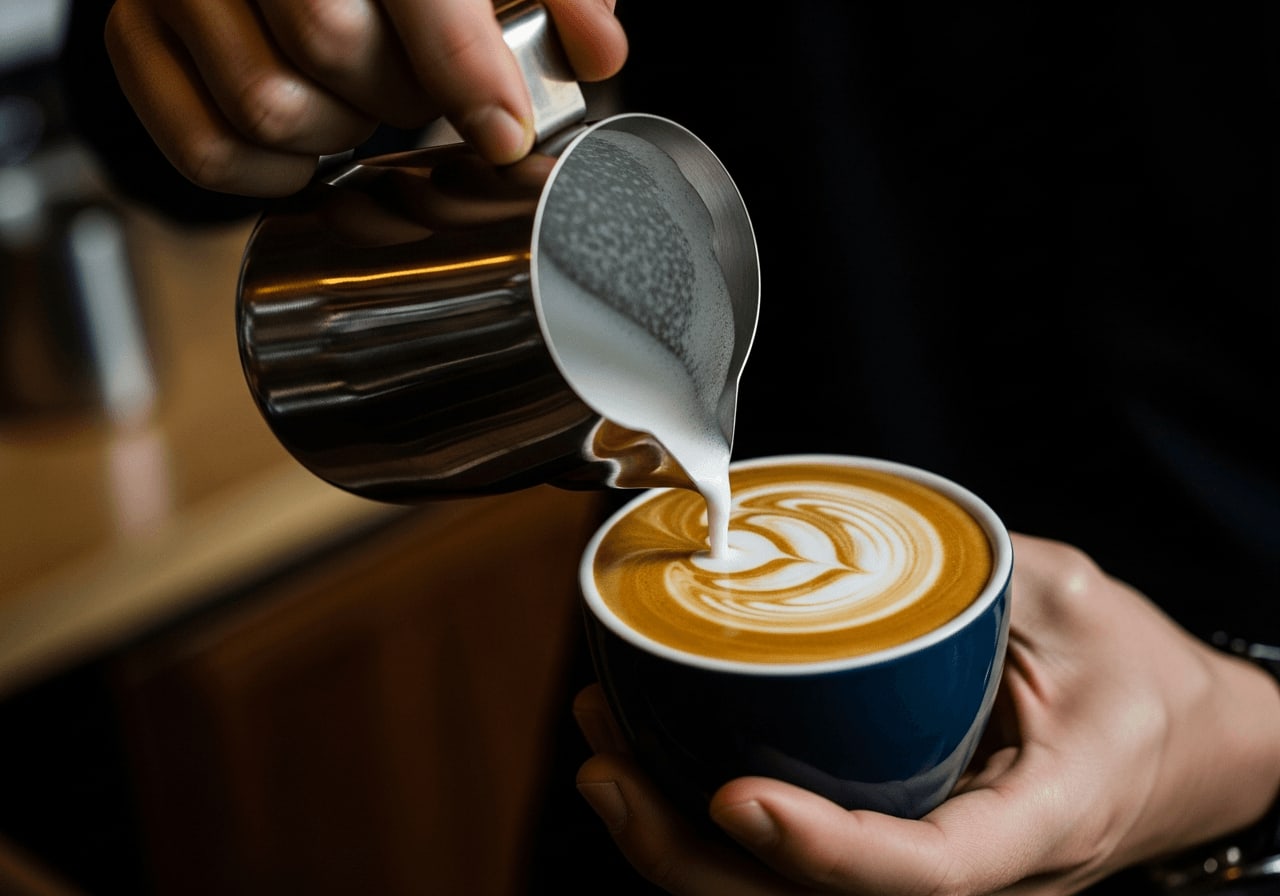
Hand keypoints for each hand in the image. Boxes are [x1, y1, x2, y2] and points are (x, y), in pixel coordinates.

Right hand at [104, 0, 626, 195]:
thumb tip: (598, 47)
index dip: (466, 69)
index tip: (503, 131)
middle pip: (331, 45)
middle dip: (400, 97)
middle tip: (419, 97)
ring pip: (268, 105)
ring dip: (340, 136)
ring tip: (361, 110)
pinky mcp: (134, 37)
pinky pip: (205, 150)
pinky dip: (272, 175)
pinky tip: (309, 145)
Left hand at [574, 533, 1279, 893]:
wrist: (1188, 750)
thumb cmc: (1144, 685)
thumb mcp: (1076, 599)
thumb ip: (976, 565)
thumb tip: (849, 524)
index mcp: (1044, 822)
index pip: (934, 872)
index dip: (827, 853)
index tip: (736, 798)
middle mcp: (981, 877)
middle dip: (689, 858)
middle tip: (605, 763)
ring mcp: (932, 870)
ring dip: (675, 845)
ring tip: (602, 751)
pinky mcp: (898, 851)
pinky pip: (791, 872)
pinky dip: (707, 833)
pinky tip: (651, 762)